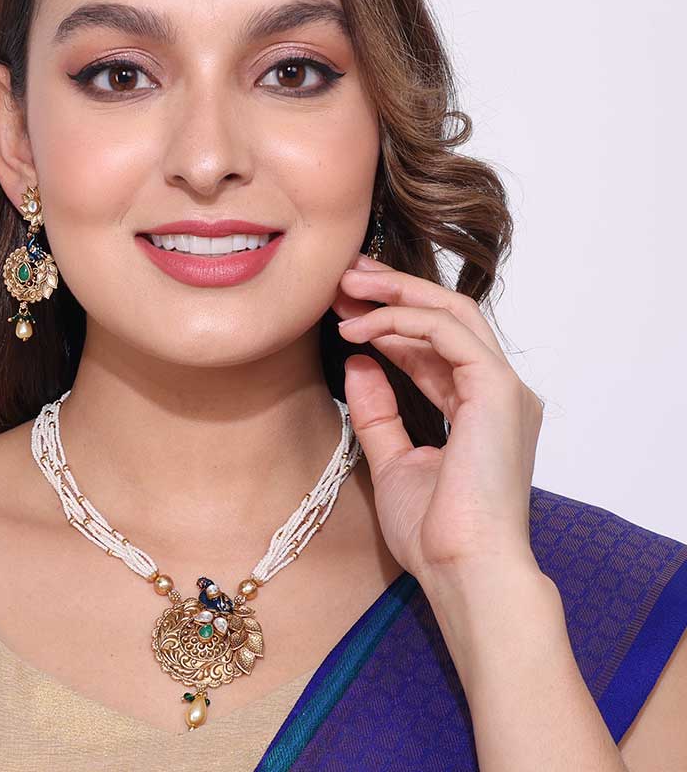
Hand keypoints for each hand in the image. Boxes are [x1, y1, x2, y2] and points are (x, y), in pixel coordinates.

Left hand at [332, 252, 544, 582]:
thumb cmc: (436, 533)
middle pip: (445, 315)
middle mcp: (497, 391)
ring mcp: (503, 388)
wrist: (464, 572)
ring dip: (394, 292)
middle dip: (393, 290)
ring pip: (450, 310)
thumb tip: (359, 363)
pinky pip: (446, 331)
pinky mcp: (496, 388)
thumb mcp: (393, 461)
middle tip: (345, 274)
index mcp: (479, 409)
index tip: (344, 306)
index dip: (388, 321)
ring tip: (345, 285)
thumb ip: (379, 412)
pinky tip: (360, 327)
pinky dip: (401, 320)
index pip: (433, 346)